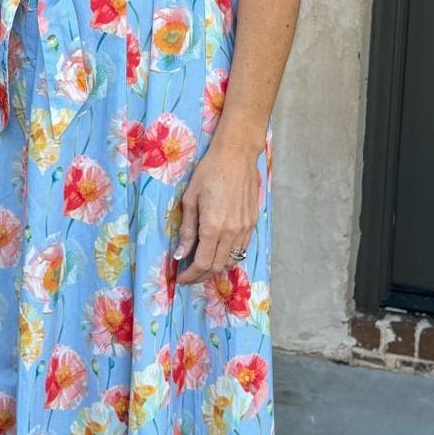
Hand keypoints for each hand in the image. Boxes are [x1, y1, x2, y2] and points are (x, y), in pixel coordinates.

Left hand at [172, 140, 261, 286]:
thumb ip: (186, 230)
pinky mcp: (253, 222)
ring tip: (202, 266)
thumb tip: (180, 254)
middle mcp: (232, 231)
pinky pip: (242, 248)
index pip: (202, 263)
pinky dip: (230, 256)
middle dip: (201, 275)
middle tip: (189, 275)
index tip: (181, 279)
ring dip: (216, 268)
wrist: (236, 155)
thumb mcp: (190, 199)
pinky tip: (219, 252)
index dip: (191, 275)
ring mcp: (245, 228)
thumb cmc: (209, 172)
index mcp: (213, 226)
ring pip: (232, 260)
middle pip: (217, 266)